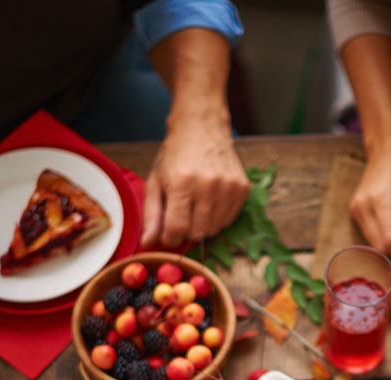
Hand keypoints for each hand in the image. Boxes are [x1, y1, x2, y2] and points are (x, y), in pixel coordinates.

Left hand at [140, 118, 248, 248]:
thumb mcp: (155, 181)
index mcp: (182, 183)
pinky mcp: (242, 188)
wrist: (202, 125)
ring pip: (214, 230)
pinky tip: (210, 202)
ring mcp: (229, 187)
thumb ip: (151, 214)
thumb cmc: (175, 154)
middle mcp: (208, 186)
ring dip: (202, 226)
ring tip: (195, 206)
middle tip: (181, 215)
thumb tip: (148, 243)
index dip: (170, 238)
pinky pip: (229, 220)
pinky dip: (217, 218)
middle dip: (186, 232)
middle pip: (197, 233)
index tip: (168, 232)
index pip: (177, 230)